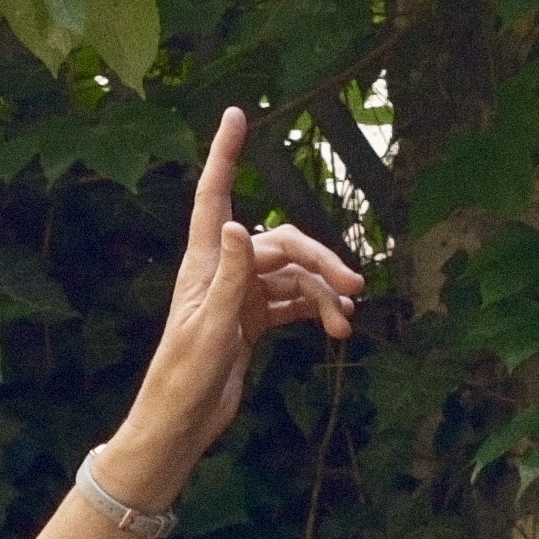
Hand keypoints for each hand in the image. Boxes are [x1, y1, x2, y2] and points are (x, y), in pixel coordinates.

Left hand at [99, 105, 371, 492]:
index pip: (215, 196)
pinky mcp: (252, 321)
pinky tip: (337, 328)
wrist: (182, 423)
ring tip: (348, 323)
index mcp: (206, 263)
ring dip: (324, 295)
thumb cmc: (185, 378)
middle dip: (322, 262)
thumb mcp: (211, 329)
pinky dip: (316, 310)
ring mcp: (240, 295)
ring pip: (294, 278)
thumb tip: (241, 224)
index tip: (237, 115)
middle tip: (356, 287)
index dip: (225, 154)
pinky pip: (293, 303)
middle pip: (282, 246)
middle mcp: (224, 271)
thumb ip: (229, 279)